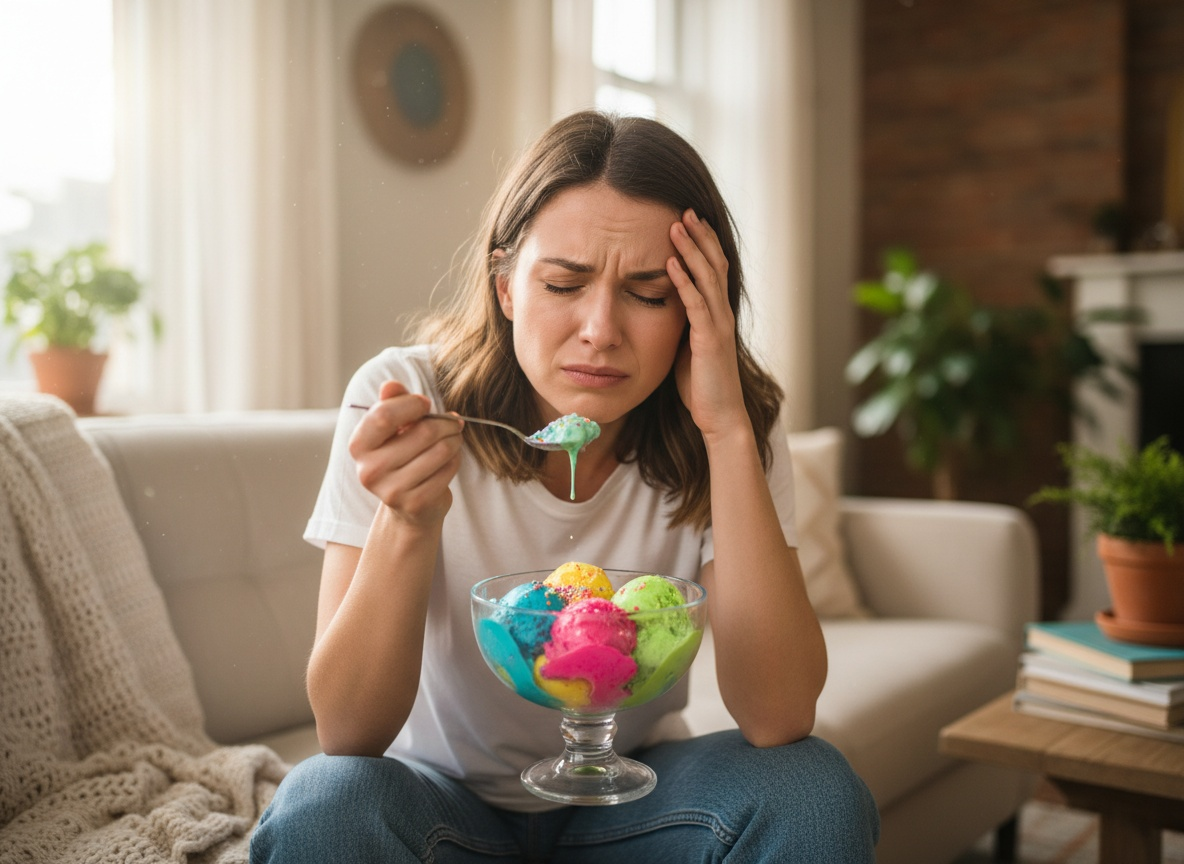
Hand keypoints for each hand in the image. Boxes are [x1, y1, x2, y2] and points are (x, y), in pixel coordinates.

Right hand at [348, 381, 462, 525]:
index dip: (412, 404)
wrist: (408, 505)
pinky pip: (448, 469)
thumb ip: (392, 403)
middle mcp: (370, 470)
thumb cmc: (402, 455)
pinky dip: (455, 460)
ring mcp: (392, 490)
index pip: (384, 415)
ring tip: (454, 438)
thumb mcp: (394, 427)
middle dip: (446, 423)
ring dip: (455, 440)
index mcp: (359, 446)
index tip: (426, 404)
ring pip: (441, 450)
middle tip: (454, 422)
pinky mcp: (415, 503)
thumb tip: (390, 386)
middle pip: (422, 432)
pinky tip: (450, 460)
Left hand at [667, 209, 747, 437]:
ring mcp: (718, 325)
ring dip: (690, 249)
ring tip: (676, 225)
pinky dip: (683, 281)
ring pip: (706, 277)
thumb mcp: (688, 348)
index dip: (703, 245)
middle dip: (699, 236)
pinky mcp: (709, 340)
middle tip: (684, 210)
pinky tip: (669, 263)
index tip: (688, 221)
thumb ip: (682, 326)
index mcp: (717, 315)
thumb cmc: (701, 387)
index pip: (713, 270)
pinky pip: (695, 304)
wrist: (719, 417)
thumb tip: (665, 310)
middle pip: (714, 264)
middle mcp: (722, 314)